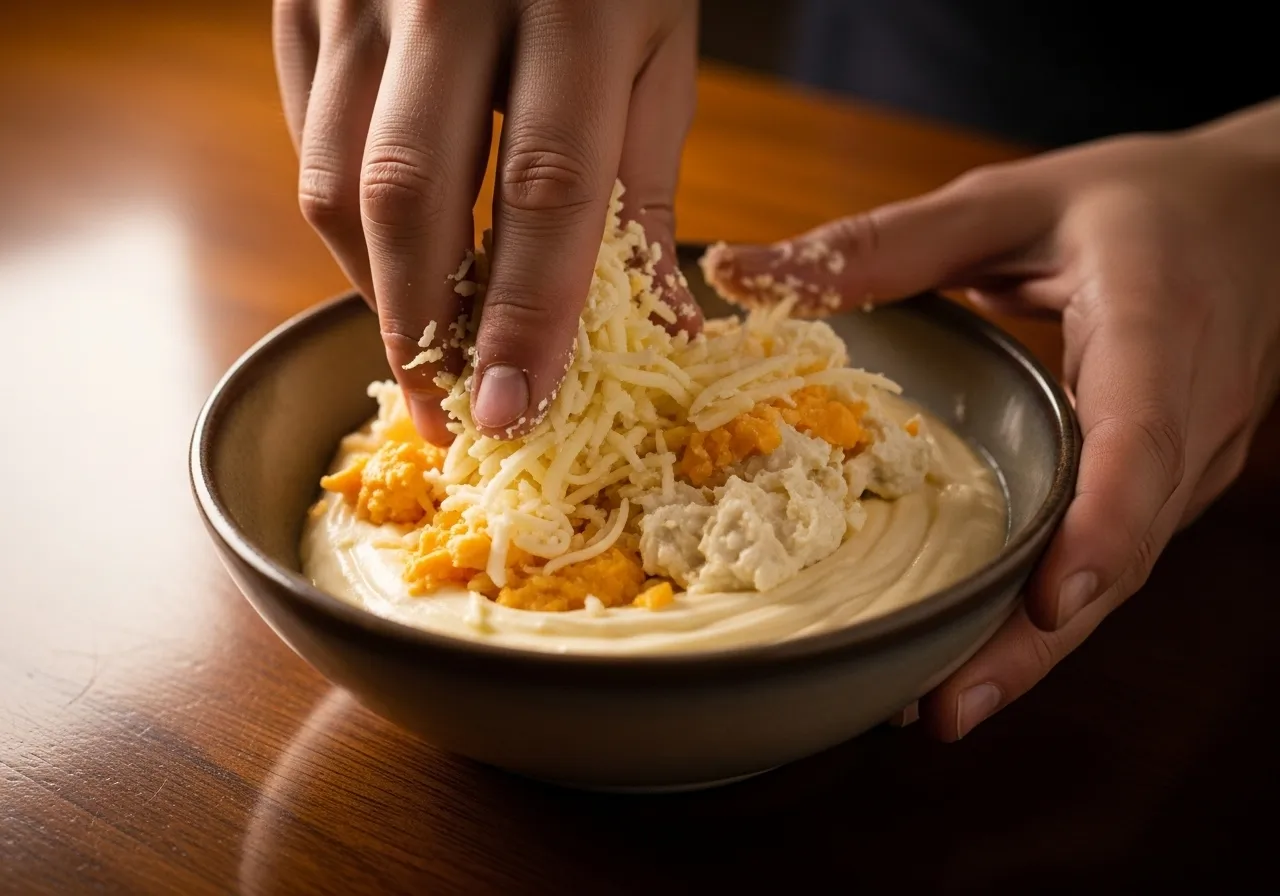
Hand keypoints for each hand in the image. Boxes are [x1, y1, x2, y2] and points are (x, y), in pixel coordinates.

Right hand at [273, 0, 700, 442]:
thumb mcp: (656, 52)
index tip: (518, 409)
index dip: (528, 313)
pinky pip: (307, 134)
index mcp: (574, 1)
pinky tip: (390, 264)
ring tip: (424, 355)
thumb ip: (642, 189)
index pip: (546, 188)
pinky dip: (345, 221)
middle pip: (411, 192)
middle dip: (426, 326)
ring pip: (337, 176)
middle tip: (450, 414)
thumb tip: (651, 329)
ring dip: (379, 288)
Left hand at [703, 101, 1279, 739]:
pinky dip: (1047, 615)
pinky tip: (976, 651)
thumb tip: (742, 271)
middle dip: (1036, 639)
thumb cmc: (1143, 202)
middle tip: (940, 707)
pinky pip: (1112, 558)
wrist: (1269, 214)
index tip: (1049, 603)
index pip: (1143, 439)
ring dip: (1035, 648)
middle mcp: (1189, 415)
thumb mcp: (1011, 201)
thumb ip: (885, 243)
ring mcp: (1191, 463)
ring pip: (1120, 574)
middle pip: (1125, 548)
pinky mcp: (1172, 487)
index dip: (1101, 526)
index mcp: (1158, 328)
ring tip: (937, 705)